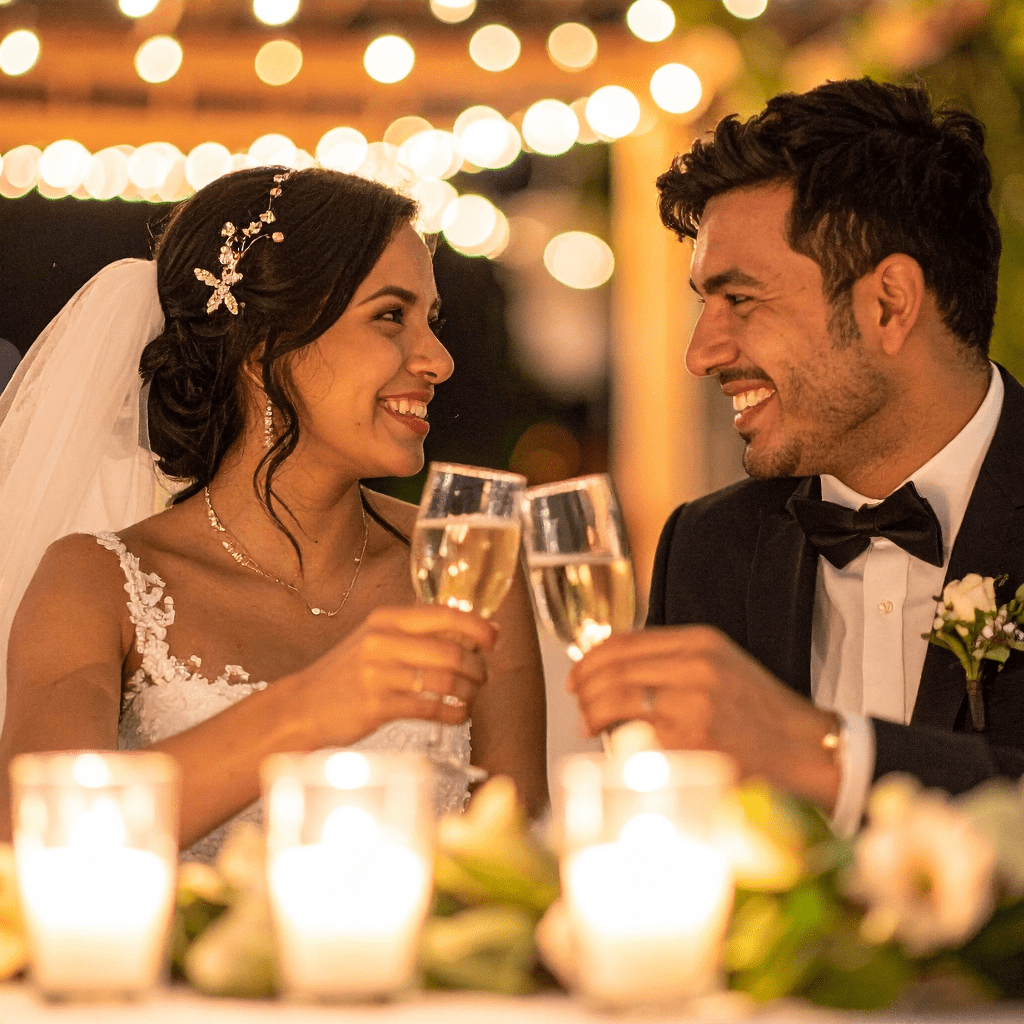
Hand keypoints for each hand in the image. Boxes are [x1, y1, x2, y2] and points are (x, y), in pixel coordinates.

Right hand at [293, 605, 497, 747]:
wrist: (301, 707)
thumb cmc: (345, 675)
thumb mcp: (375, 640)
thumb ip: (415, 634)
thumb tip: (469, 633)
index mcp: (385, 619)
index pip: (443, 615)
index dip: (476, 626)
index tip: (494, 637)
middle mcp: (382, 641)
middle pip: (450, 650)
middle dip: (477, 666)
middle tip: (483, 675)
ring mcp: (378, 674)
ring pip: (444, 680)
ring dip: (468, 690)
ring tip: (471, 695)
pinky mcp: (377, 706)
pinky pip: (430, 708)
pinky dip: (453, 712)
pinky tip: (458, 714)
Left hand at [567, 625, 840, 811]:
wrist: (803, 747)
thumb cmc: (758, 711)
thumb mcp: (720, 664)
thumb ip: (672, 660)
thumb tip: (614, 672)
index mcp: (700, 641)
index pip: (626, 641)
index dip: (592, 659)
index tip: (578, 675)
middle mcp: (696, 666)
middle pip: (616, 669)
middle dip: (586, 687)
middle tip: (579, 702)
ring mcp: (695, 703)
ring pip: (619, 698)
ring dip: (592, 711)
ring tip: (587, 724)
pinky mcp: (694, 740)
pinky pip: (638, 733)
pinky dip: (614, 737)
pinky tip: (610, 742)